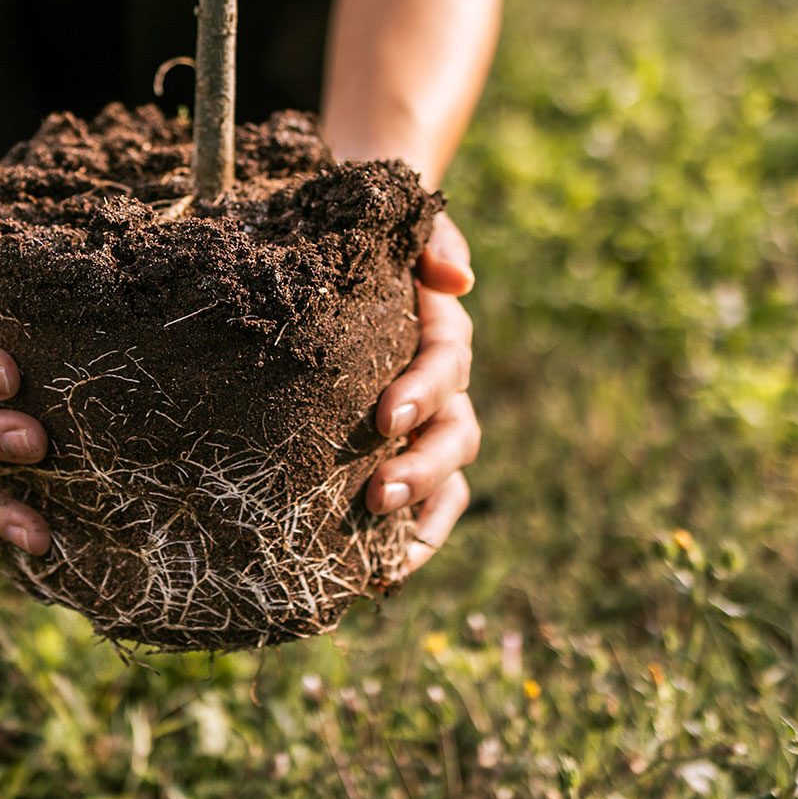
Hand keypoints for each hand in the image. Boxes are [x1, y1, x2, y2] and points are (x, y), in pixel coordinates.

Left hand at [367, 211, 479, 571]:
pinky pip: (426, 502)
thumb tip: (456, 280)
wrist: (341, 244)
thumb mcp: (400, 222)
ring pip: (447, 474)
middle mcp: (441, 382)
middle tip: (378, 495)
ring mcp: (427, 421)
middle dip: (421, 467)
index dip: (423, 390)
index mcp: (438, 328)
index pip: (445, 362)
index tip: (387, 416)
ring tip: (382, 545)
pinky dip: (411, 540)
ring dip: (420, 511)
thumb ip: (430, 238)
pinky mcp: (403, 449)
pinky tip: (380, 576)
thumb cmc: (369, 237)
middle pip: (454, 431)